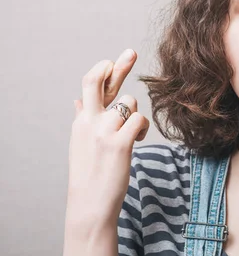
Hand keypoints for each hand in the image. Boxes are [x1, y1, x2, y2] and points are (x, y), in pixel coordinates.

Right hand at [66, 48, 149, 226]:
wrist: (89, 204)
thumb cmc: (90, 174)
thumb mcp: (82, 142)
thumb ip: (83, 118)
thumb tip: (77, 101)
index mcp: (82, 120)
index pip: (90, 85)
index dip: (104, 70)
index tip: (114, 59)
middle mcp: (89, 121)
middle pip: (97, 81)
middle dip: (117, 65)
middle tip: (131, 51)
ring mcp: (103, 131)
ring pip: (129, 103)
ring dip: (136, 115)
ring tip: (133, 135)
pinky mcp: (119, 143)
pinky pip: (139, 120)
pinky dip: (144, 128)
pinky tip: (139, 140)